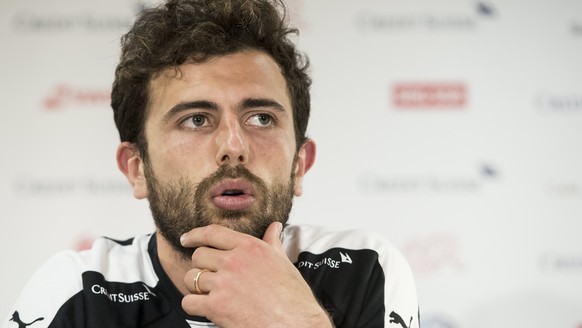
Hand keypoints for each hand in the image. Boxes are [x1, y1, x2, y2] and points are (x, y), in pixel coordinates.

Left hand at [180, 222, 332, 327]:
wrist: (296, 323)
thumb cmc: (292, 297)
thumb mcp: (283, 262)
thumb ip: (273, 242)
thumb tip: (274, 228)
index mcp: (250, 248)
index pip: (213, 233)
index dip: (195, 235)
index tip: (187, 238)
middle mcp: (234, 262)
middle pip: (198, 256)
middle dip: (201, 266)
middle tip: (208, 276)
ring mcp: (223, 283)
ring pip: (191, 278)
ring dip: (196, 287)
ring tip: (209, 293)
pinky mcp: (216, 306)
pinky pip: (189, 302)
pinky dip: (194, 306)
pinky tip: (205, 307)